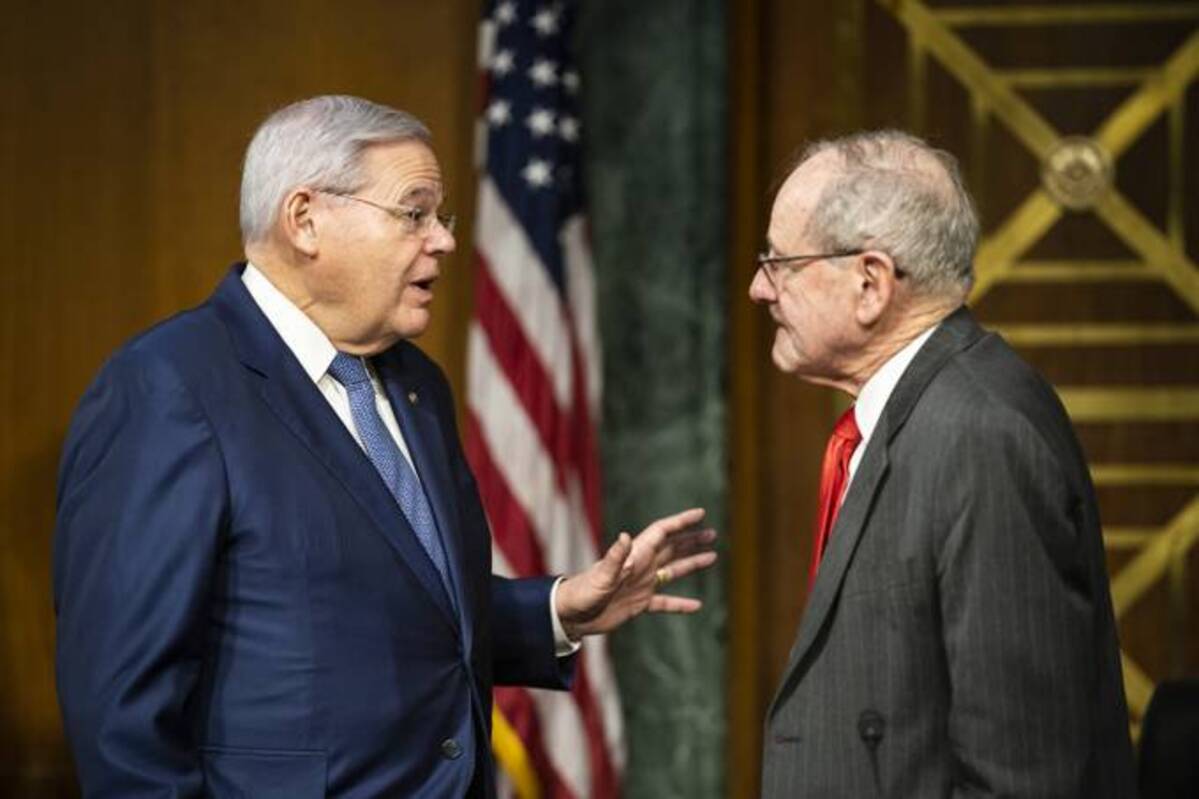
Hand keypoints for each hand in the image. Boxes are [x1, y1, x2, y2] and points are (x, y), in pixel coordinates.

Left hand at [554, 507, 717, 640]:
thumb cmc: (584, 592)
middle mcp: (641, 566)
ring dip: (692, 564)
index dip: (681, 522)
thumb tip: (625, 536)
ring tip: (712, 557)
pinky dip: (680, 603)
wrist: (571, 615)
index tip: (700, 513)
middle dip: (692, 540)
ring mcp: (641, 584)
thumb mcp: (601, 575)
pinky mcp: (638, 603)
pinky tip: (697, 606)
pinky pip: (665, 601)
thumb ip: (615, 557)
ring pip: (673, 571)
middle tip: (713, 534)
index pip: (662, 532)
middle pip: (672, 548)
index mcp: (635, 555)